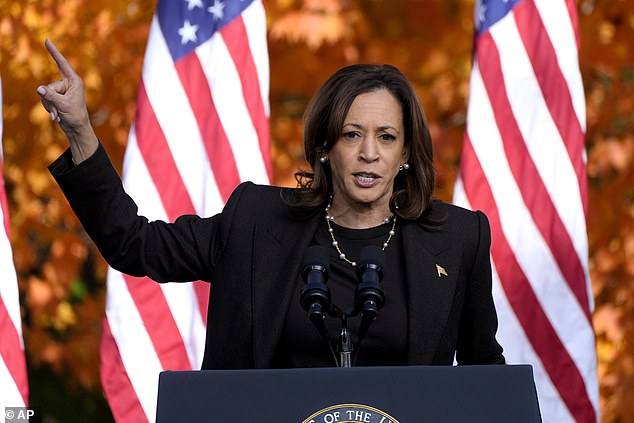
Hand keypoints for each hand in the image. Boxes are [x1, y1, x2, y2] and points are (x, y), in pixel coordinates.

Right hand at [37, 39, 97, 162]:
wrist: (77, 129)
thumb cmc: (75, 116)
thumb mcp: (63, 105)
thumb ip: (50, 96)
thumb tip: (39, 88)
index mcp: (74, 81)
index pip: (62, 63)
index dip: (54, 52)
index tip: (47, 40)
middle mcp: (68, 84)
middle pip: (49, 86)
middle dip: (50, 100)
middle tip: (59, 110)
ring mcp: (61, 91)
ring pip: (45, 94)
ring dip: (49, 106)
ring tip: (58, 115)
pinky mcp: (57, 98)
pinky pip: (45, 99)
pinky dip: (49, 109)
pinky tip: (56, 117)